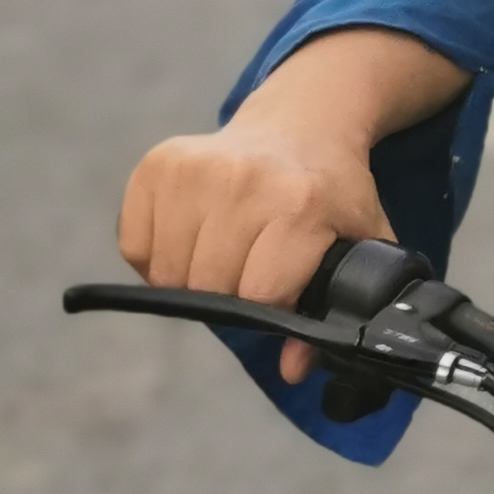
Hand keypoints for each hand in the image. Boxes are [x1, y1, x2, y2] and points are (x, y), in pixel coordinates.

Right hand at [115, 28, 466, 382]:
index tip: (282, 294)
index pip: (259, 294)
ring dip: (189, 281)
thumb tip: (291, 369)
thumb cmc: (333, 193)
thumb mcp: (359, 245)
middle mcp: (243, 182)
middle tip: (250, 276)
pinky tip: (193, 237)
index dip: (269, 308)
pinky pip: (135, 245)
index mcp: (299, 205)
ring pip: (166, 272)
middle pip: (207, 287)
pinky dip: (156, 257)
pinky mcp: (157, 164)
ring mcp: (194, 169)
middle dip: (227, 297)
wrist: (304, 124)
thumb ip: (337, 310)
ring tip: (225, 257)